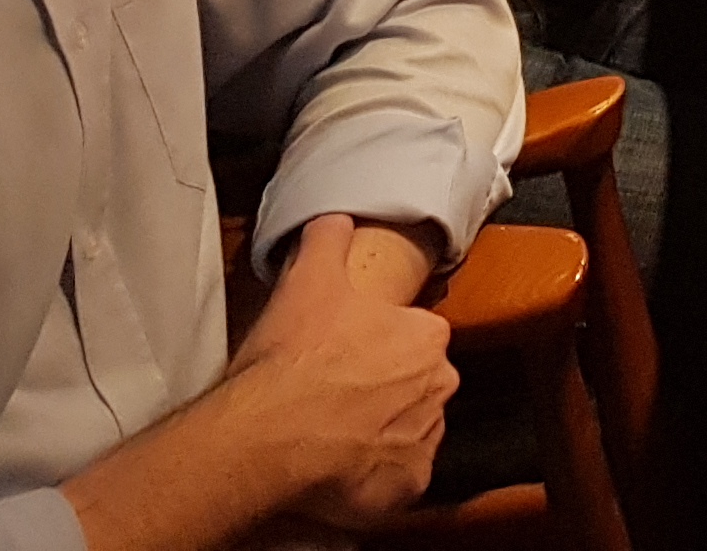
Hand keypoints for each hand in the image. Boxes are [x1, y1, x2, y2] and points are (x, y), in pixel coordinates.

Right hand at [230, 215, 457, 523]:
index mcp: (425, 335)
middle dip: (384, 390)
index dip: (379, 346)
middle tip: (338, 396)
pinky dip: (374, 478)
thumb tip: (334, 219)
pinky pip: (397, 480)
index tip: (348, 356)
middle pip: (417, 384)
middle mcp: (437, 384)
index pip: (416, 337)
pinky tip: (341, 469)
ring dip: (380, 433)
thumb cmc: (291, 363)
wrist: (269, 434)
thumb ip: (328, 238)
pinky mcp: (407, 486)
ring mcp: (425, 437)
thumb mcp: (308, 278)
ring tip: (333, 433)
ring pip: (409, 431)